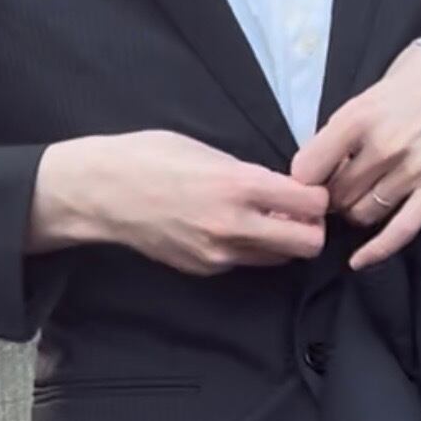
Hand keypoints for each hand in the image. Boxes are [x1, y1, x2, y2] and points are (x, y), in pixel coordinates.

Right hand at [27, 131, 329, 272]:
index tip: (311, 191)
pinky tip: (231, 229)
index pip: (310, 204)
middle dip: (311, 229)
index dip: (318, 197)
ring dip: (282, 242)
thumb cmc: (149, 158)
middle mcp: (234, 226)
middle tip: (300, 215)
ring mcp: (219, 253)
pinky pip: (245, 262)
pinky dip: (250, 248)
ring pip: (279, 258)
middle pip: (307, 244)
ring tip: (266, 221)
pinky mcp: (205, 269)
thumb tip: (281, 189)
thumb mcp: (207, 151)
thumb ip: (248, 173)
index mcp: (238, 186)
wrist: (102, 193)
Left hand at [288, 43, 420, 269]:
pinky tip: (359, 261)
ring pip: (363, 214)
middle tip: (340, 189)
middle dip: (332, 197)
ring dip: (356, 213)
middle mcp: (385, 145)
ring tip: (362, 198)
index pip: (309, 168)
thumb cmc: (411, 87)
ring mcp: (412, 169)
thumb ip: (340, 132)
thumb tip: (312, 169)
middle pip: (337, 195)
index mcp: (359, 117)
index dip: (304, 180)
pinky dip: (377, 250)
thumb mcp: (366, 96)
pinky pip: (401, 230)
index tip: (309, 182)